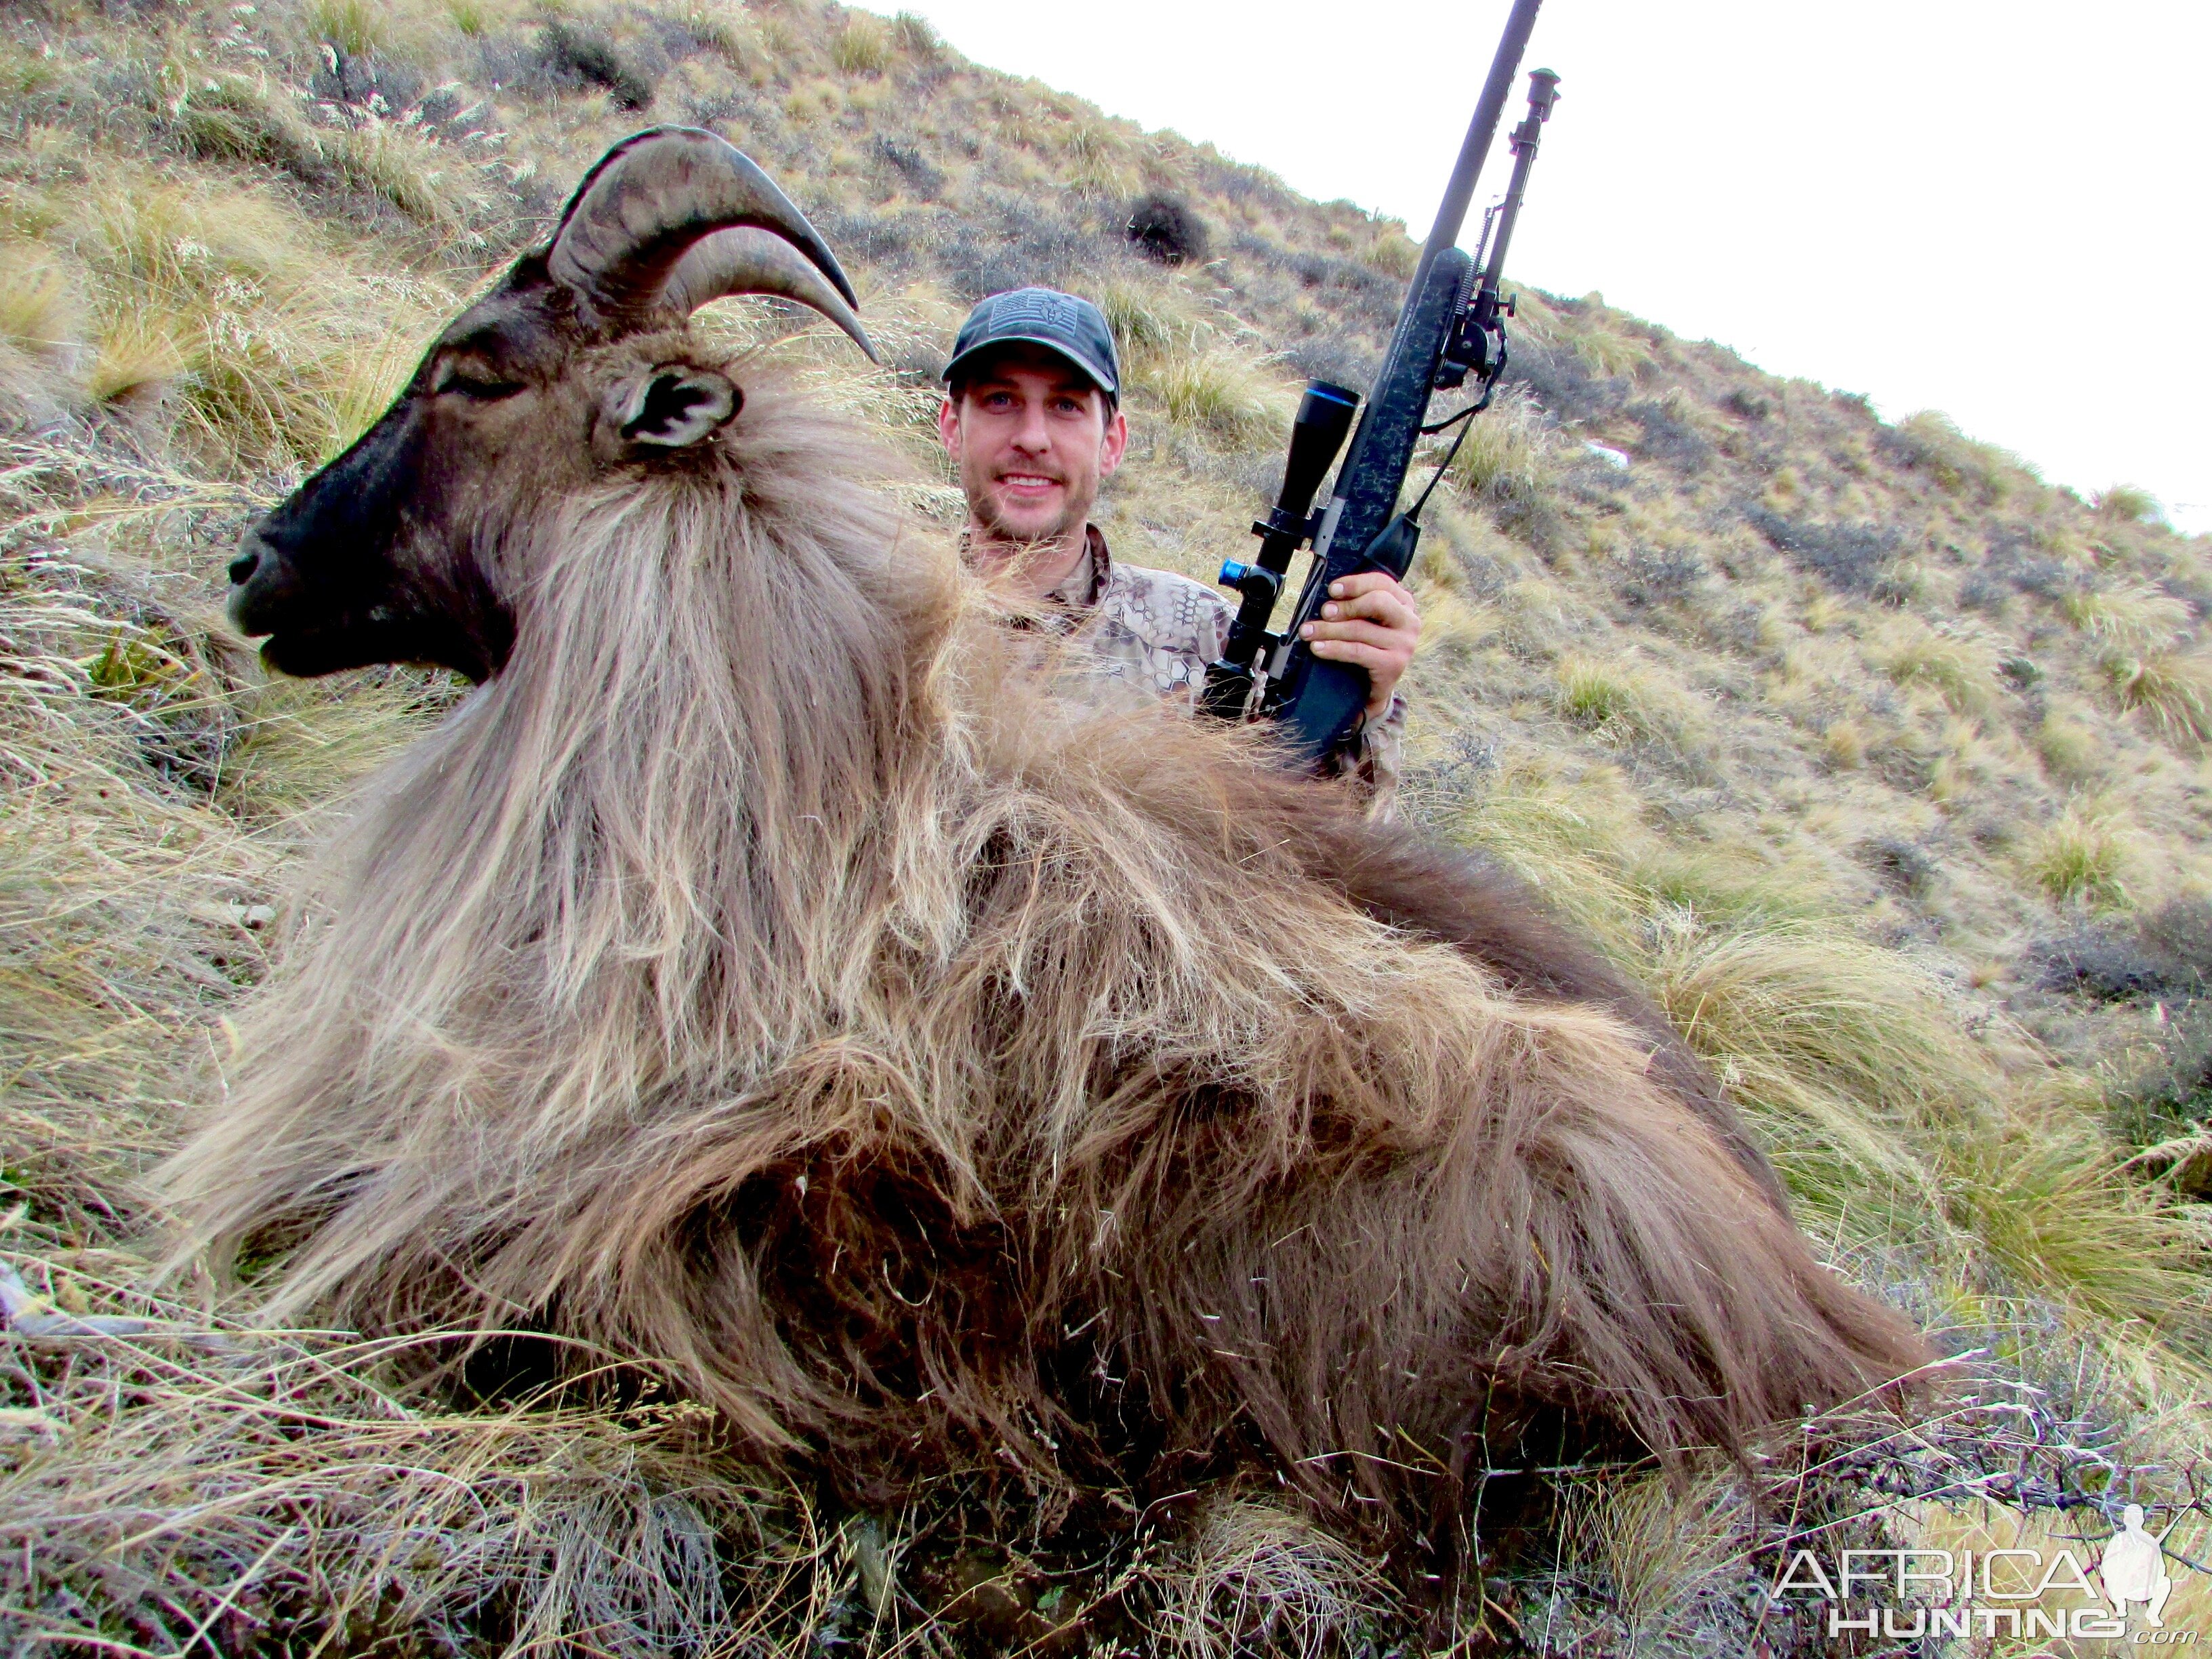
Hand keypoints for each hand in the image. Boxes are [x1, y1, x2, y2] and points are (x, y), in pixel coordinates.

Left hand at [1299, 570, 1420, 718]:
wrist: (1372, 689)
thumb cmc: (1365, 647)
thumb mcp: (1365, 622)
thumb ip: (1355, 606)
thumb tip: (1326, 598)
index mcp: (1403, 603)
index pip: (1382, 583)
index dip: (1356, 583)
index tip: (1332, 589)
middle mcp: (1409, 621)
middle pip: (1377, 602)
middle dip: (1346, 606)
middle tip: (1323, 612)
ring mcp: (1404, 644)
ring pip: (1360, 629)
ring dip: (1329, 629)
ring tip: (1308, 632)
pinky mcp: (1393, 665)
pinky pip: (1357, 651)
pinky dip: (1333, 649)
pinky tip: (1317, 648)